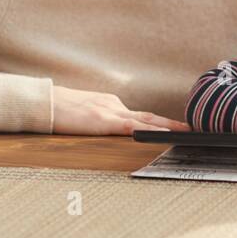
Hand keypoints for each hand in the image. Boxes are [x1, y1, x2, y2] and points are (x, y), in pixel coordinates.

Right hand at [50, 85, 190, 135]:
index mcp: (110, 104)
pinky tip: (160, 135)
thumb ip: (100, 119)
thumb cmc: (60, 109)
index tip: (176, 127)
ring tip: (184, 132)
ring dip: (166, 127)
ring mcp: (110, 112)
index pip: (140, 115)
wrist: (45, 102)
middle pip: (149, 116)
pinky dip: (147, 131)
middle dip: (171, 124)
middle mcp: (114, 105)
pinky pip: (130, 127)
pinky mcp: (102, 120)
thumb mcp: (84, 113)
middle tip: (191, 128)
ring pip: (145, 121)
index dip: (159, 122)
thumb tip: (111, 129)